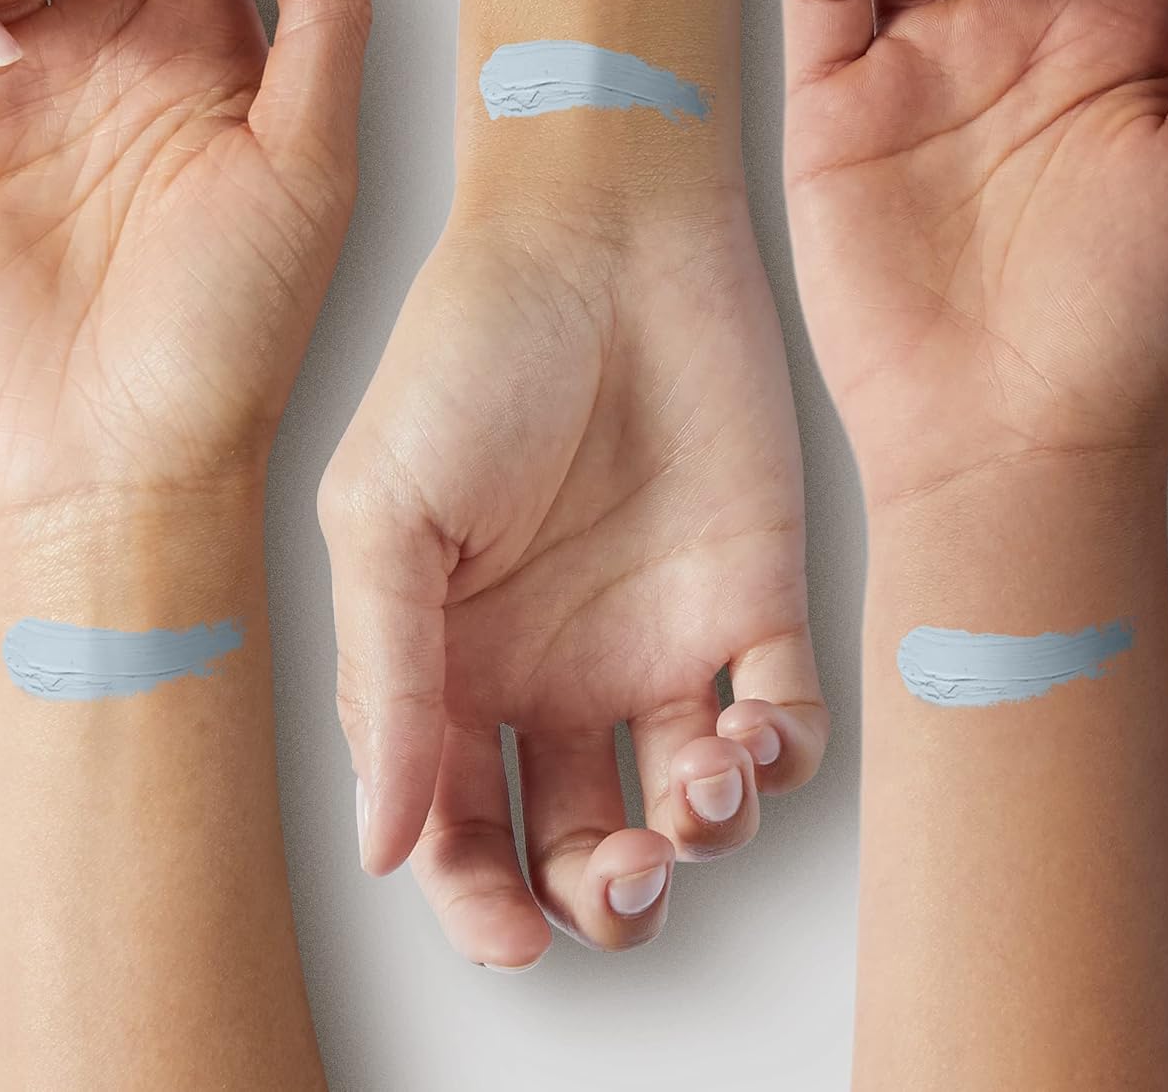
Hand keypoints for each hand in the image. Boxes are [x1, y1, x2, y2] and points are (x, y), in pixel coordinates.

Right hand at [318, 189, 828, 965]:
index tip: (512, 933)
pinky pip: (786, 723)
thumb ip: (389, 678)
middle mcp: (555, 665)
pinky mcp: (753, 594)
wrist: (604, 234)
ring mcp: (658, 634)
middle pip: (582, 841)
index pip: (460, 827)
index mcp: (453, 658)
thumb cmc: (472, 351)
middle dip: (603, 895)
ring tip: (697, 786)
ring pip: (692, 806)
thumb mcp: (384, 515)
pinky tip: (752, 735)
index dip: (479, 902)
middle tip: (618, 874)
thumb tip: (381, 847)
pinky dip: (781, 764)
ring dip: (700, 839)